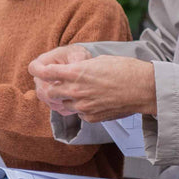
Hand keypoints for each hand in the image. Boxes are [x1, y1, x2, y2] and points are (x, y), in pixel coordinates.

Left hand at [30, 49, 156, 121]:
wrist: (143, 88)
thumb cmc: (125, 70)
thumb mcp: (99, 61)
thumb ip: (81, 68)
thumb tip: (73, 71)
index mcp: (76, 73)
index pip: (46, 72)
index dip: (37, 70)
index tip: (34, 69)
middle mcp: (76, 91)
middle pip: (50, 93)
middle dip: (51, 88)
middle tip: (56, 84)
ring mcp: (83, 106)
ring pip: (64, 105)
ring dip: (66, 99)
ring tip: (79, 92)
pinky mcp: (91, 117)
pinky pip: (79, 113)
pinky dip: (81, 108)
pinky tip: (93, 101)